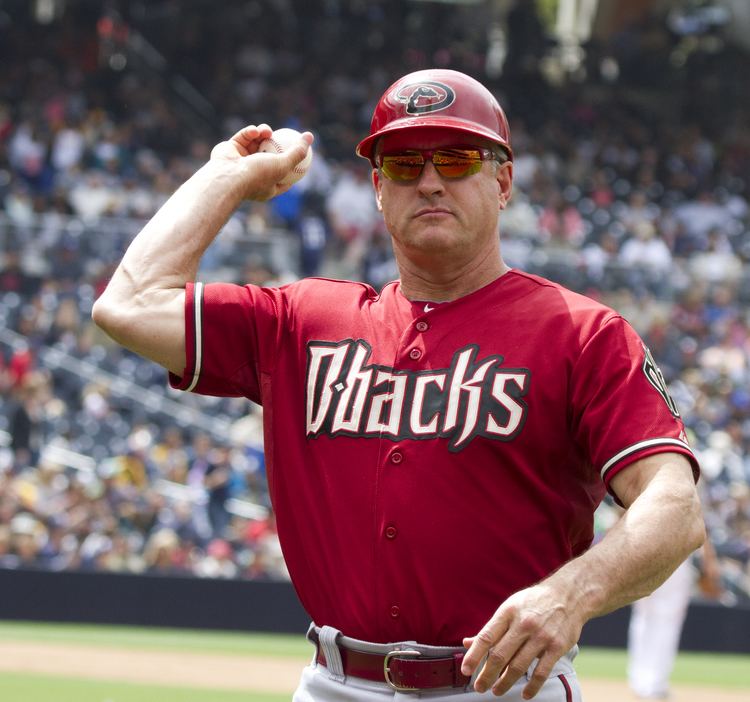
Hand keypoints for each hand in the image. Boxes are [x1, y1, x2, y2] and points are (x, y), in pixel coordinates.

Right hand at [210, 124, 313, 200]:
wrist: (226, 175)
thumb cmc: (256, 175)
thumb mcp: (283, 165)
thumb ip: (297, 152)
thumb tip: (310, 137)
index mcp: (267, 186)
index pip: (285, 176)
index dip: (294, 165)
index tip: (302, 153)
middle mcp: (253, 176)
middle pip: (270, 156)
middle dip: (278, 144)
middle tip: (286, 134)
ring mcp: (241, 163)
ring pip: (257, 144)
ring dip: (263, 134)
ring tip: (267, 130)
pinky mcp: (231, 150)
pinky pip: (244, 137)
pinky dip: (250, 133)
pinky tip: (254, 130)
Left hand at [461, 582, 583, 698]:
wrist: (568, 595)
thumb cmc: (533, 603)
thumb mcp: (510, 608)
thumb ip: (491, 628)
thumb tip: (467, 643)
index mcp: (508, 613)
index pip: (486, 637)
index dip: (473, 655)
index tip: (465, 670)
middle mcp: (523, 624)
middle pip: (500, 655)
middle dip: (486, 675)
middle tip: (479, 687)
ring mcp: (541, 636)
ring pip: (518, 666)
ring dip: (504, 683)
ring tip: (496, 691)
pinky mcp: (557, 647)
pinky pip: (541, 672)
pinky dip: (532, 687)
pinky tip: (525, 694)